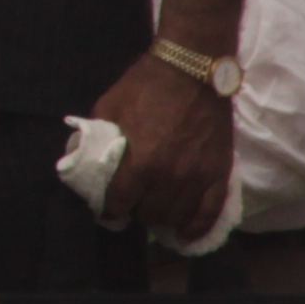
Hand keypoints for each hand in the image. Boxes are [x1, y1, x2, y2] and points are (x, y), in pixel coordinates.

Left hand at [86, 51, 238, 246]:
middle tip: (132, 202)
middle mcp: (170, 176)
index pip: (118, 205)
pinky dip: (196, 227)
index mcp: (140, 162)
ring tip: (154, 208)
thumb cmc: (145, 86)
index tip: (106, 207)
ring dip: (162, 217)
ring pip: (176, 217)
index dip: (108, 209)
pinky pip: (209, 213)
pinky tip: (185, 233)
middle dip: (135, 211)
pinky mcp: (220, 173)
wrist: (192, 70)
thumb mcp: (109, 108)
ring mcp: (198, 177)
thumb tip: (84, 159)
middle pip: (148, 215)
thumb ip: (97, 138)